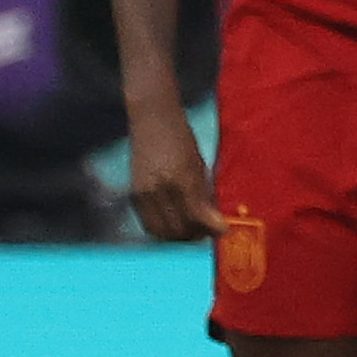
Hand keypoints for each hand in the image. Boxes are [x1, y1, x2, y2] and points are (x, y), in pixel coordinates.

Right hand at [124, 93, 219, 240]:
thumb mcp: (199, 163)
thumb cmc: (181, 137)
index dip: (213, 228)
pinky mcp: (134, 195)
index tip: (223, 231)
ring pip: (163, 232)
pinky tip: (174, 225)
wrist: (152, 119)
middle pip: (180, 229)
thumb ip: (204, 193)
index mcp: (182, 178)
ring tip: (191, 231)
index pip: (198, 216)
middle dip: (196, 235)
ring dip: (179, 237)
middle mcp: (161, 189)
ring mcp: (144, 193)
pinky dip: (163, 230)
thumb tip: (213, 219)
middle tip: (207, 232)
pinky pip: (149, 224)